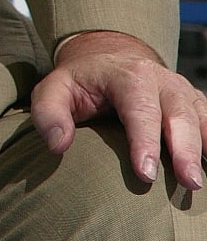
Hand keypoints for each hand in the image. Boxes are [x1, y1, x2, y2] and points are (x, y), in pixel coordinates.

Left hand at [30, 29, 206, 189]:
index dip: (144, 142)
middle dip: (185, 150)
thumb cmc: (80, 81)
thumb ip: (49, 113)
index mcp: (128, 75)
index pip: (139, 109)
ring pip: (200, 119)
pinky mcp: (194, 104)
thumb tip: (58, 145)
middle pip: (178, 115)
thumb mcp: (53, 89)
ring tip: (200, 182)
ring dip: (204, 149)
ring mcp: (182, 91)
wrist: (108, 58)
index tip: (146, 173)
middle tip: (189, 183)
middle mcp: (162, 80)